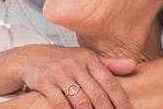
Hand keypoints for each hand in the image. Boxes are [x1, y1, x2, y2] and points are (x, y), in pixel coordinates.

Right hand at [14, 44, 134, 108]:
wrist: (30, 58)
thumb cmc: (62, 61)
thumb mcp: (85, 58)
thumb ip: (109, 65)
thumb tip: (133, 67)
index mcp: (88, 58)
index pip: (109, 81)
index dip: (121, 100)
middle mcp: (75, 63)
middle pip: (97, 94)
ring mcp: (59, 72)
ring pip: (80, 101)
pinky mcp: (44, 81)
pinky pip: (60, 104)